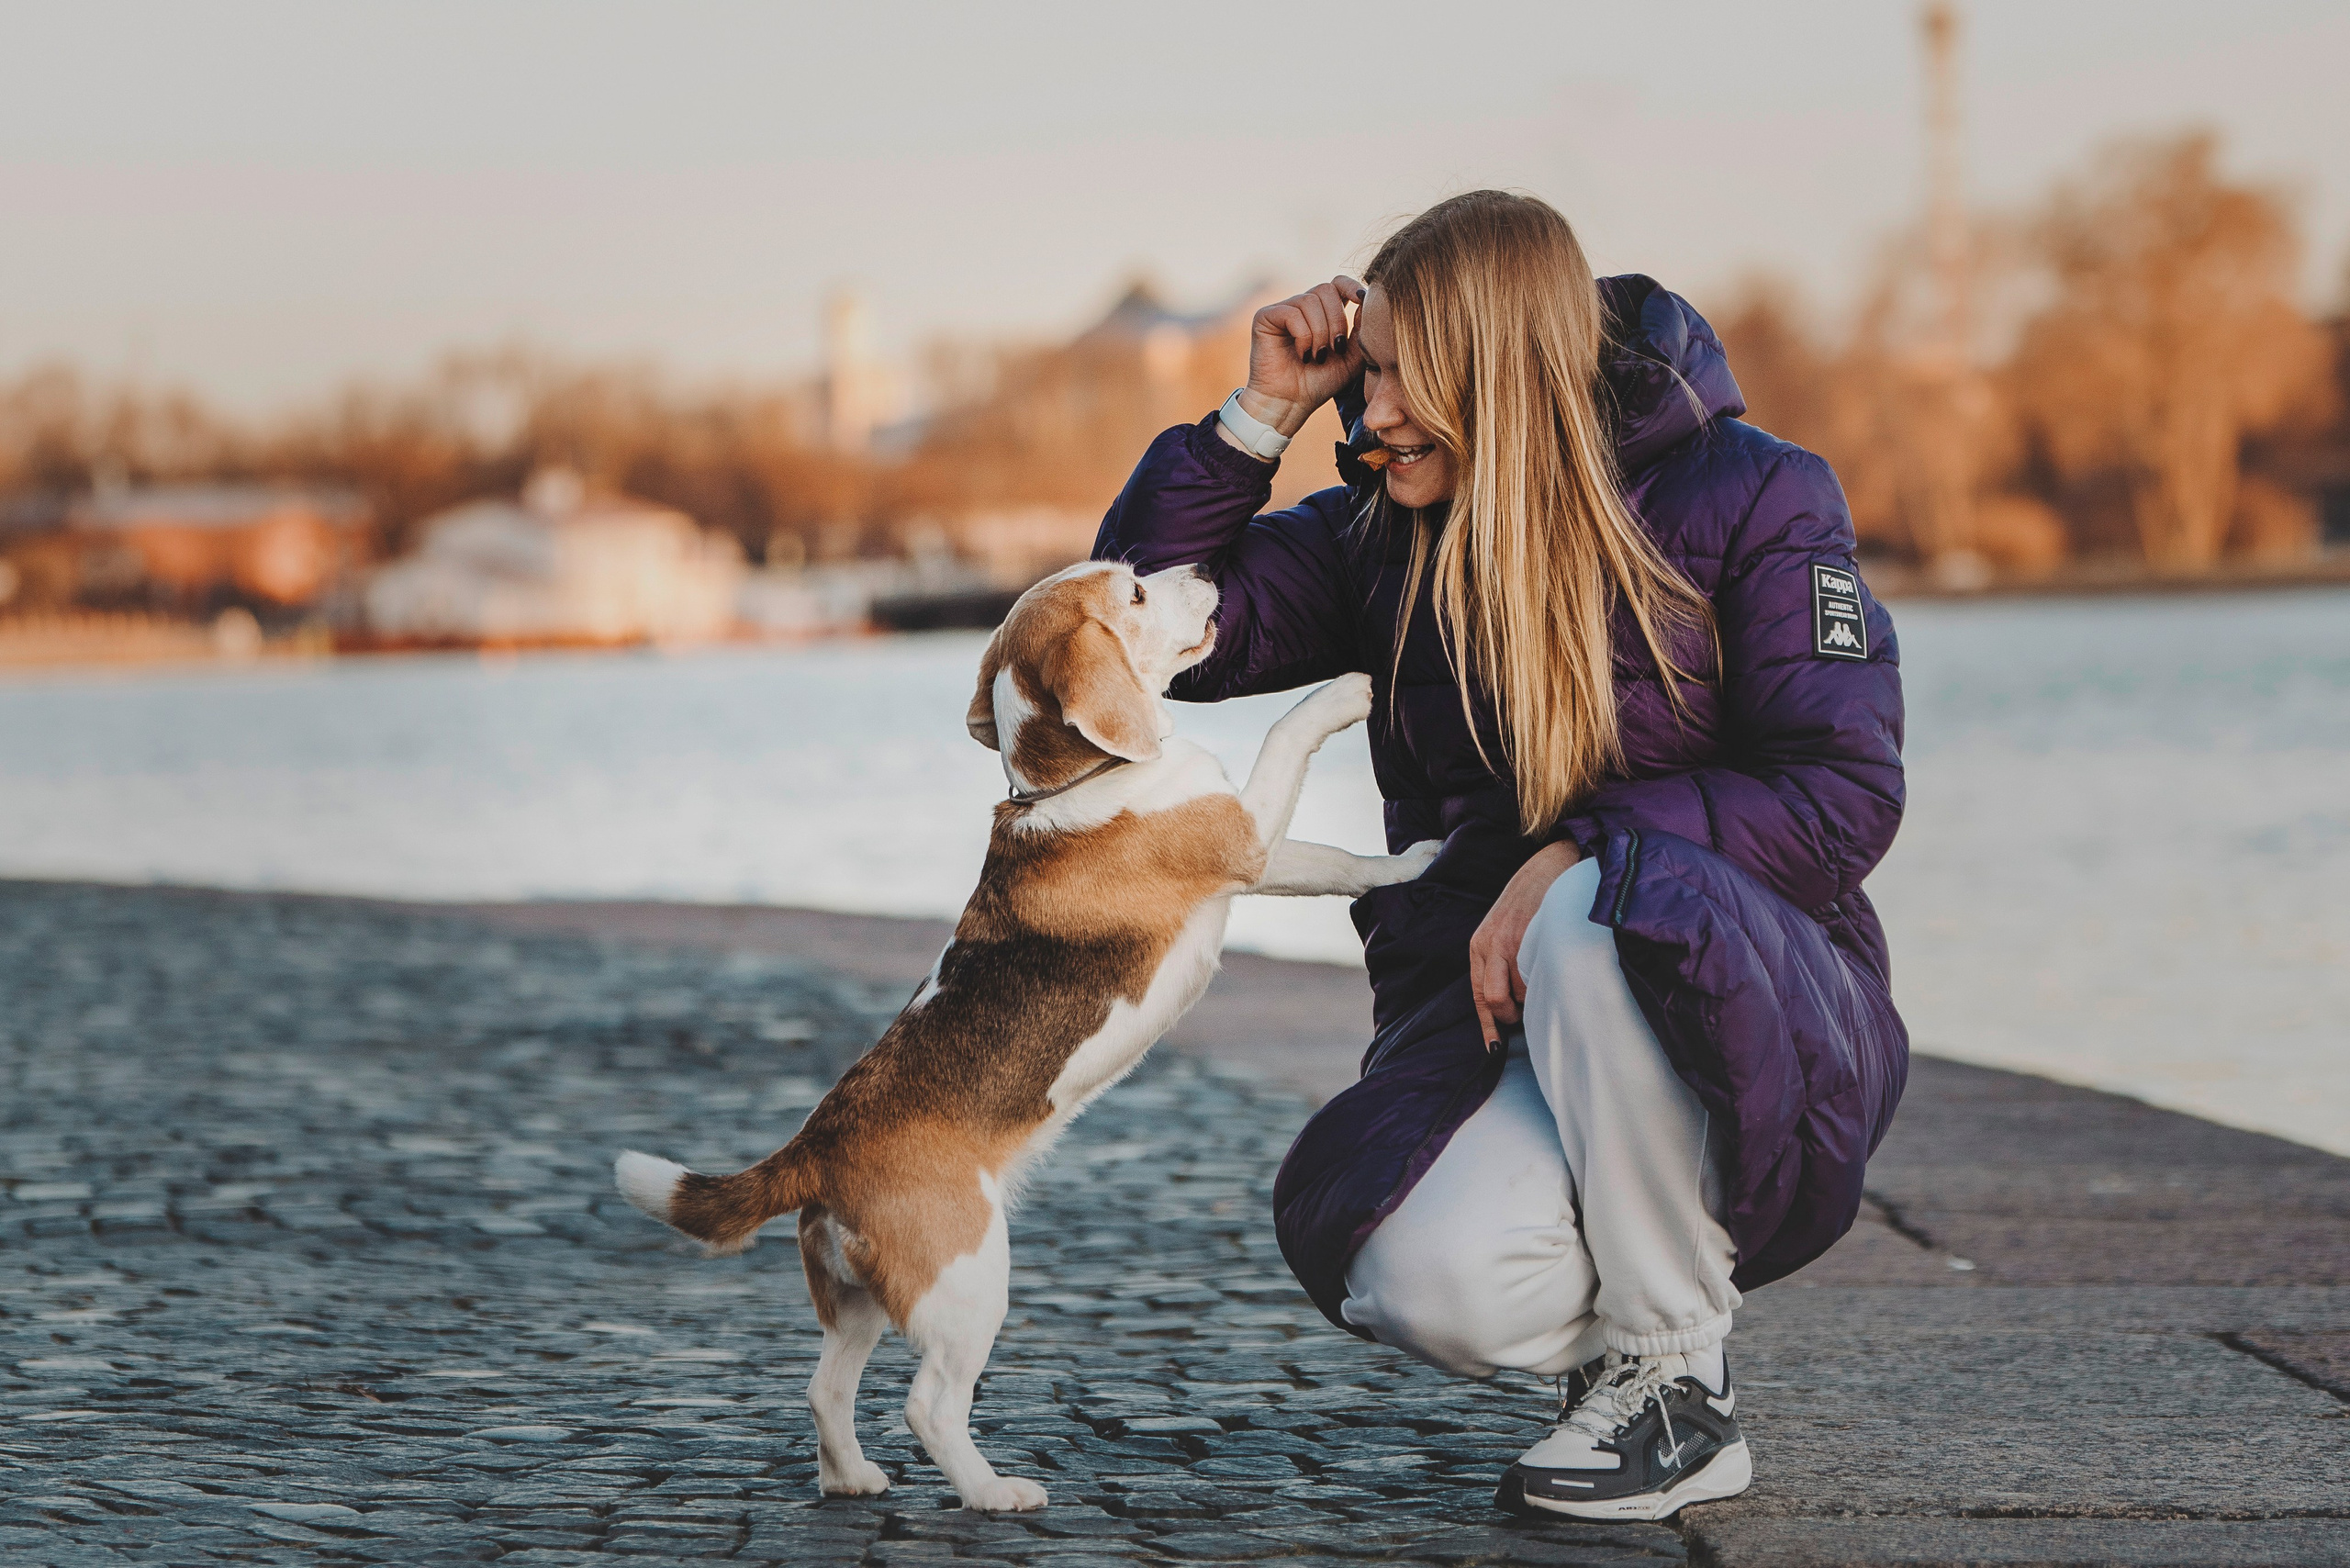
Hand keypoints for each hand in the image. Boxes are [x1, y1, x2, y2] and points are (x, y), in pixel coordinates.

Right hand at [1238, 276, 1365, 437]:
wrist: (1290, 404)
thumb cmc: (1320, 382)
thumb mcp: (1352, 357)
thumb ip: (1362, 329)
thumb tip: (1365, 300)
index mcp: (1323, 311)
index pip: (1338, 283)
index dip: (1351, 287)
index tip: (1362, 301)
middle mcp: (1302, 306)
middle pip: (1326, 290)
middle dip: (1337, 320)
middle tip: (1336, 349)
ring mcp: (1283, 310)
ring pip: (1310, 301)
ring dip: (1320, 332)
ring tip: (1318, 357)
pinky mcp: (1265, 317)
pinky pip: (1292, 313)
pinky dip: (1304, 336)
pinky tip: (1303, 355)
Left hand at [1469, 840, 1582, 1049]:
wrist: (1549, 866)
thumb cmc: (1528, 904)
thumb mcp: (1502, 930)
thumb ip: (1500, 962)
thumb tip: (1510, 1004)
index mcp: (1480, 946)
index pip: (1478, 997)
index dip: (1487, 1027)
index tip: (1494, 1049)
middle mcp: (1490, 945)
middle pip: (1494, 1000)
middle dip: (1512, 1015)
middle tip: (1528, 1010)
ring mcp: (1512, 941)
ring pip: (1521, 992)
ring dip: (1535, 996)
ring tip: (1545, 979)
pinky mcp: (1533, 937)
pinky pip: (1539, 976)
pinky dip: (1547, 982)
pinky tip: (1554, 969)